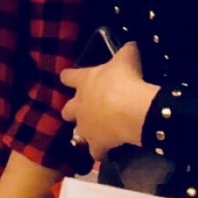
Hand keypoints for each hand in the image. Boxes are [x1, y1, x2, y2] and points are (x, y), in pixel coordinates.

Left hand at [60, 41, 157, 161]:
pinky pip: (96, 152)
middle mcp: (79, 105)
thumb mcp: (127, 57)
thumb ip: (126, 51)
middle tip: (86, 109)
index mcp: (84, 81)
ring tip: (97, 133)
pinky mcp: (96, 145)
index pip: (67, 77)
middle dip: (73, 110)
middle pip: (66, 110)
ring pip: (78, 133)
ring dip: (86, 132)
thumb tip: (131, 44)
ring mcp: (85, 127)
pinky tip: (108, 151)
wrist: (131, 109)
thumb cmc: (125, 79)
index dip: (68, 77)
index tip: (68, 77)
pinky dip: (101, 151)